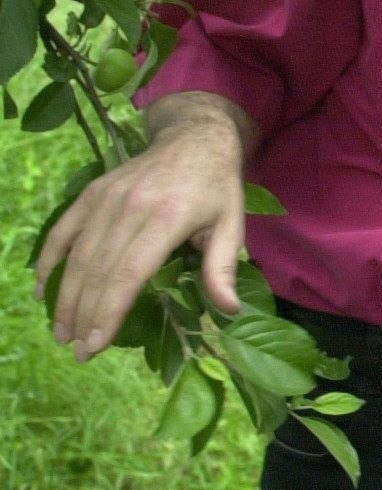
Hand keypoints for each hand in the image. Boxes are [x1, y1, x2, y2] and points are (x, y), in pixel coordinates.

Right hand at [34, 94, 250, 361]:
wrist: (195, 138)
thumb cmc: (217, 187)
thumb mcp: (232, 223)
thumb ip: (222, 267)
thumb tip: (228, 310)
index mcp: (168, 217)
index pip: (129, 273)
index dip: (110, 311)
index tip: (97, 344)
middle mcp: (131, 207)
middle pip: (99, 270)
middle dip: (85, 315)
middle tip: (79, 351)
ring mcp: (107, 198)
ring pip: (78, 256)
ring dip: (66, 297)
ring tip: (63, 333)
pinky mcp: (92, 193)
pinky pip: (63, 231)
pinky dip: (48, 260)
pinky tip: (42, 291)